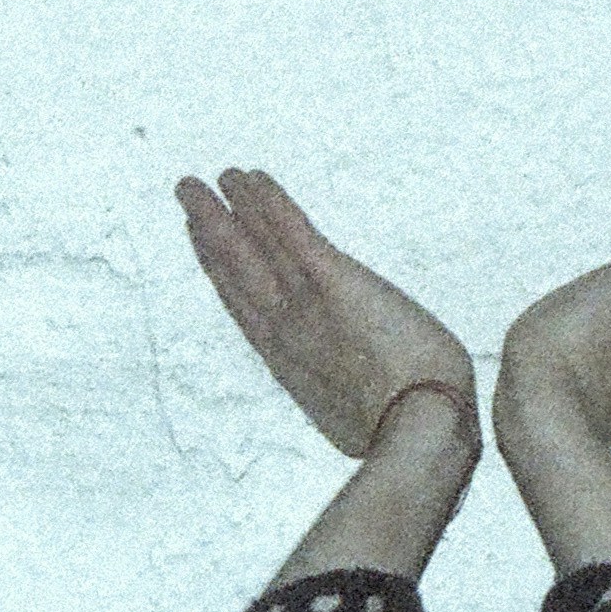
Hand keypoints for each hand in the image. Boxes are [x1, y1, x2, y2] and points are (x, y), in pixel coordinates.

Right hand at [176, 167, 477, 459]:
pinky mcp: (338, 284)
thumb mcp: (366, 422)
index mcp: (293, 367)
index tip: (202, 242)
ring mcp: (307, 307)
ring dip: (231, 209)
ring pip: (255, 249)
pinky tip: (250, 177)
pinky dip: (270, 205)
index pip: (246, 309)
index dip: (221, 272)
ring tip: (207, 178)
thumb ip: (351, 405)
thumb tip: (360, 415)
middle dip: (209, 231)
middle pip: (238, 272)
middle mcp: (288, 333)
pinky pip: (295, 235)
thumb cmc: (412, 434)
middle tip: (186, 195)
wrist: (424, 432)